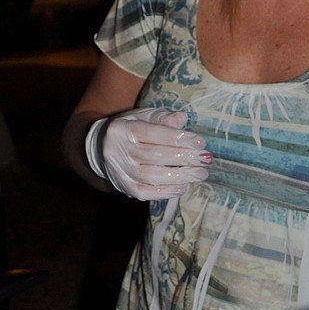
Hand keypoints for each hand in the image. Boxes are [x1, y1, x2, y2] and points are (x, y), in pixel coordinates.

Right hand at [85, 108, 210, 199]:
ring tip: (200, 174)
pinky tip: (182, 187)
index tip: (200, 143)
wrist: (102, 147)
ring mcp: (119, 170)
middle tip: (205, 159)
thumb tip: (182, 119)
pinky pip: (144, 192)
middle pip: (154, 156)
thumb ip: (163, 118)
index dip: (178, 138)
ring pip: (151, 176)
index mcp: (123, 129)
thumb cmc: (131, 129)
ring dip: (179, 176)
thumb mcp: (143, 117)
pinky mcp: (123, 186)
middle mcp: (118, 150)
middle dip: (184, 158)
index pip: (153, 134)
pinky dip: (165, 192)